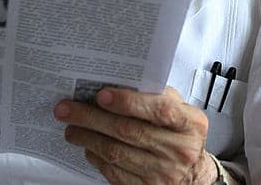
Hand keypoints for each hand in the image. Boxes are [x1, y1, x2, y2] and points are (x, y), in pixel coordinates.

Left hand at [55, 86, 215, 183]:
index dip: (128, 102)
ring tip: (72, 127)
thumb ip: (158, 96)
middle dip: (93, 118)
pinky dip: (96, 157)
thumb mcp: (182, 111)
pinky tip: (88, 146)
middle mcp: (178, 150)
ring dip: (88, 138)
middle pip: (129, 131)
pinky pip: (114, 171)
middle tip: (69, 109)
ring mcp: (162, 172)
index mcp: (190, 124)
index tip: (101, 95)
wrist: (191, 175)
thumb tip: (120, 84)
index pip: (159, 110)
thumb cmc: (182, 135)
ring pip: (116, 152)